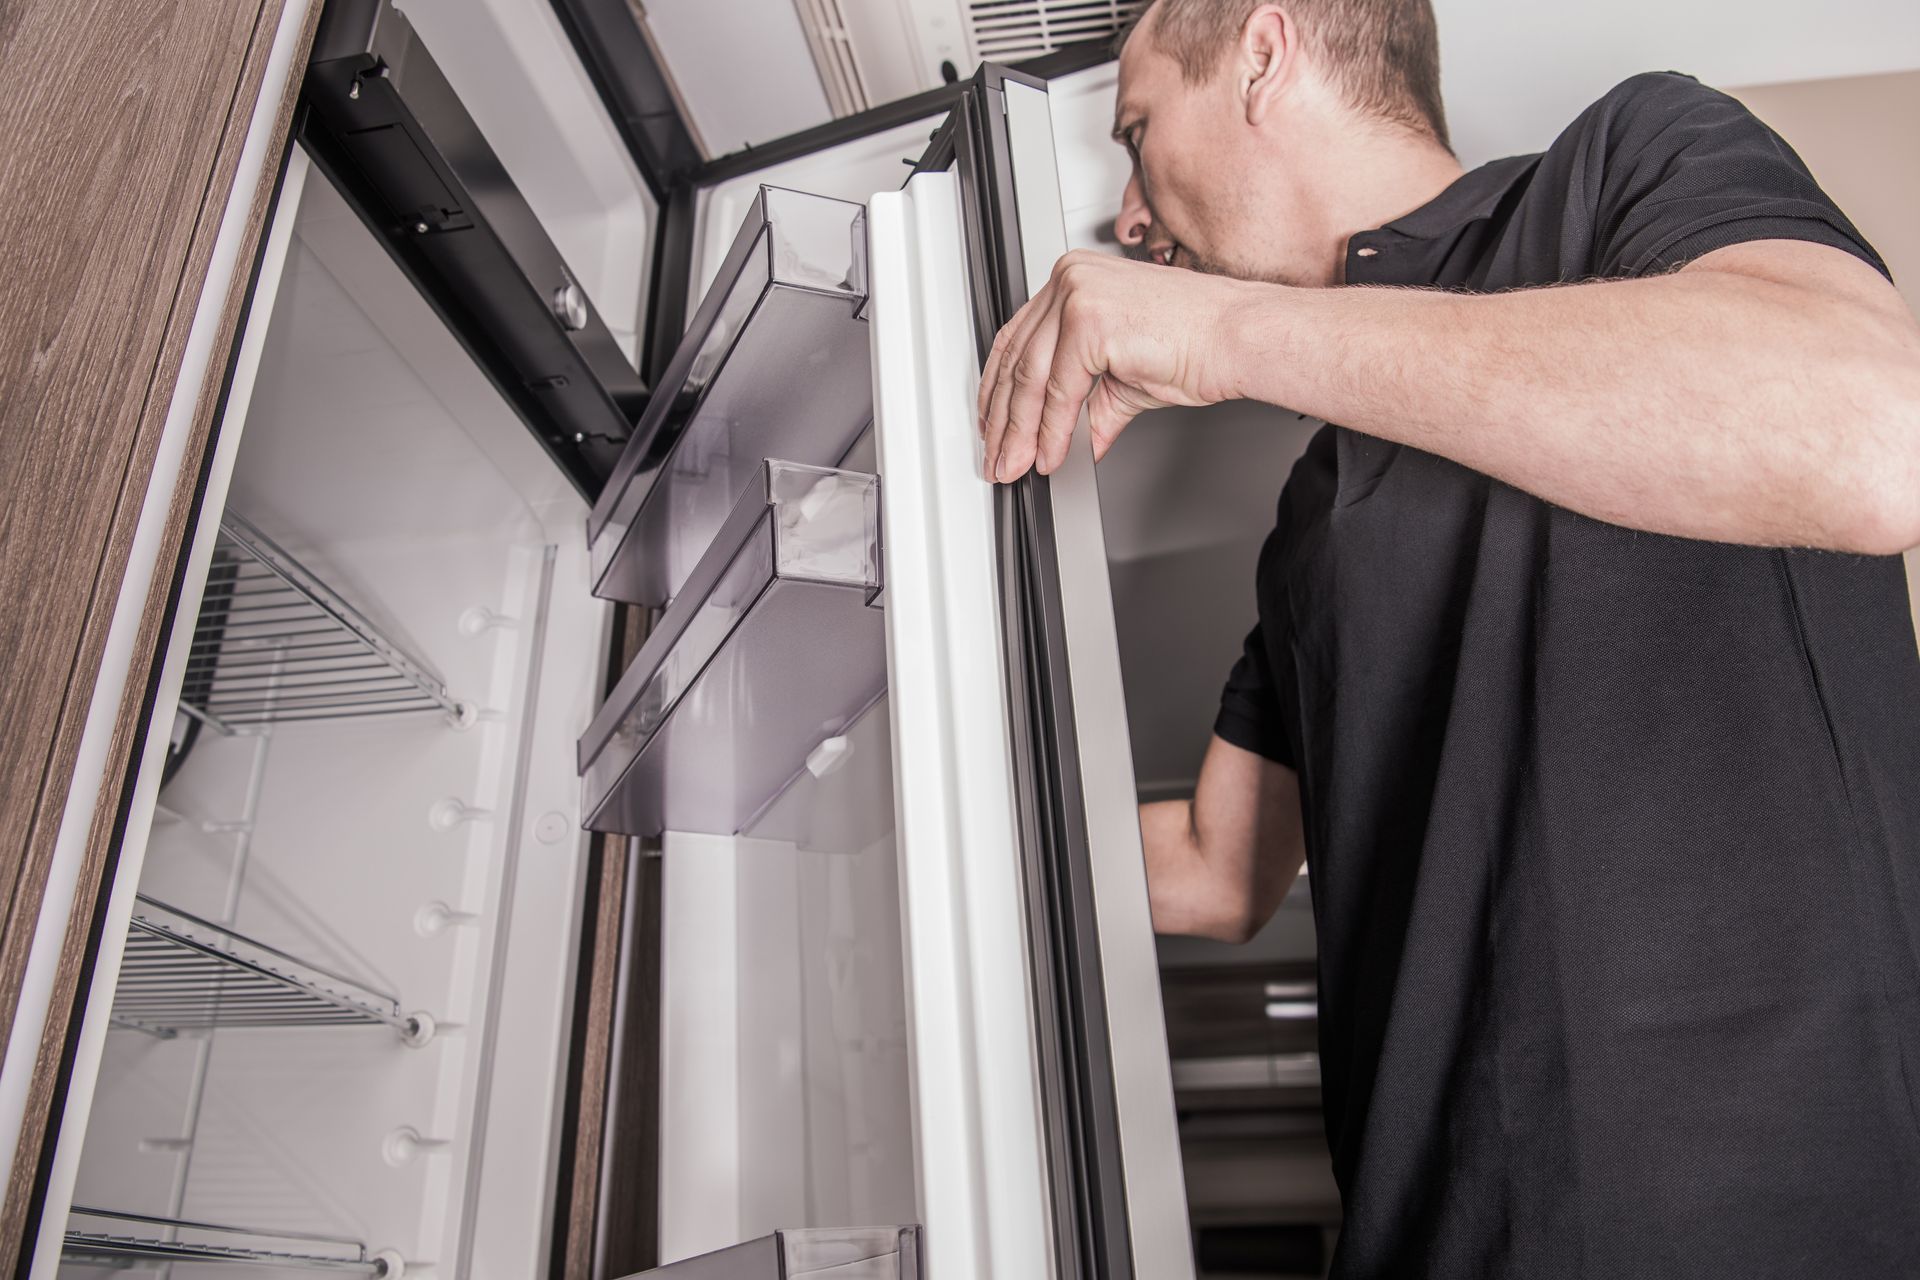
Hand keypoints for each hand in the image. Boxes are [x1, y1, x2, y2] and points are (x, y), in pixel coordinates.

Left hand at [976, 249, 1246, 481]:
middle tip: (1000, 458)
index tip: (995, 425)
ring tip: (1016, 465)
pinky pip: (1059, 390)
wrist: (1236, 338)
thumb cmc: (1196, 343)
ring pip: (1031, 378)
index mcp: (1073, 280)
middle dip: (1004, 420)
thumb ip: (1085, 406)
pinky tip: (1051, 455)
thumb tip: (1065, 441)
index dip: (998, 390)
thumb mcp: (1122, 378)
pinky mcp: (1090, 320)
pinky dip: (1051, 430)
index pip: (1017, 340)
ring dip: (1021, 432)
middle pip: (1017, 360)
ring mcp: (1077, 295)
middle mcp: (1069, 279)